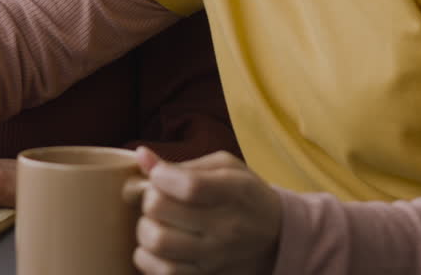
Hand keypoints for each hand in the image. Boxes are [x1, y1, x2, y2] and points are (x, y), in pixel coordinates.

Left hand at [131, 146, 281, 274]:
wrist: (277, 238)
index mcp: (233, 193)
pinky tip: (155, 246)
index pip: (188, 185)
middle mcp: (226, 228)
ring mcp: (215, 258)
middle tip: (157, 198)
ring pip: (157, 243)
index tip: (160, 175)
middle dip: (149, 198)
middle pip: (161, 210)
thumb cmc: (245, 196)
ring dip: (145, 229)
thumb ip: (183, 164)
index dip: (161, 176)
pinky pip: (163, 273)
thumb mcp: (225, 168)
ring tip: (156, 222)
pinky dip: (147, 258)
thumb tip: (142, 156)